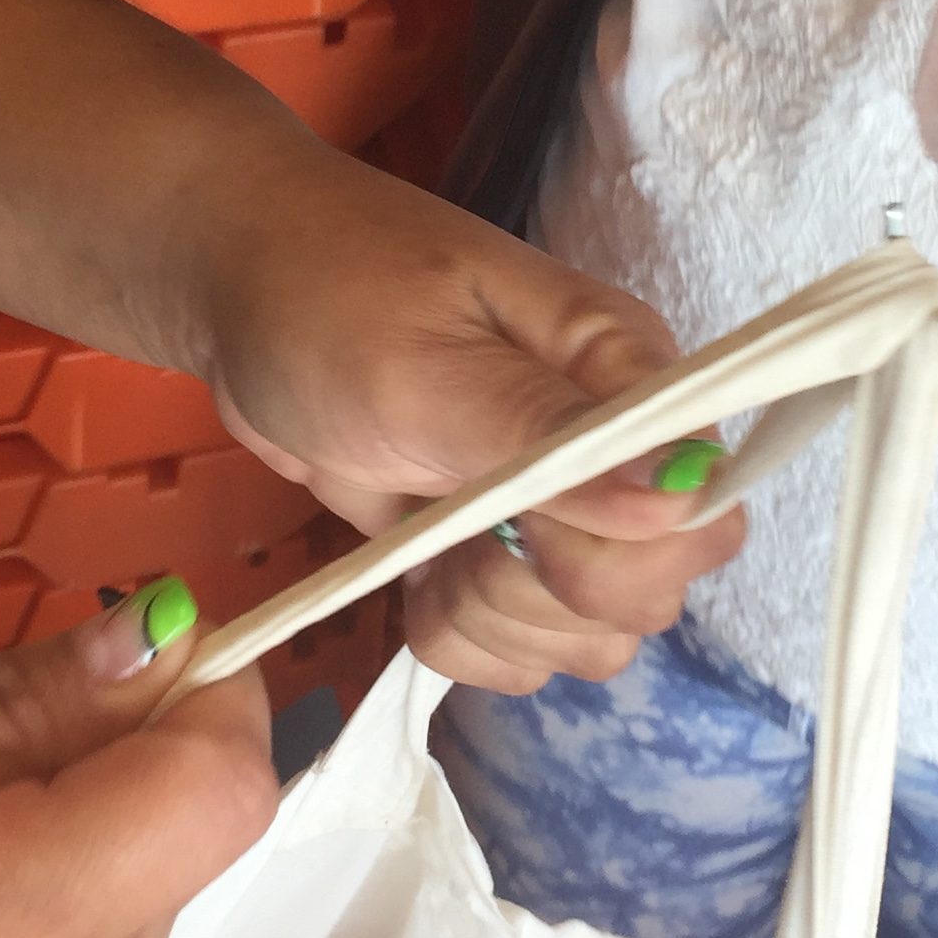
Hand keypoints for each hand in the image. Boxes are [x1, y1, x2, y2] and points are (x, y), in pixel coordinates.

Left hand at [186, 139, 744, 684]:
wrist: (236, 288)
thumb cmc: (322, 296)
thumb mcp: (422, 363)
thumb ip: (542, 434)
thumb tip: (679, 493)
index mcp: (623, 378)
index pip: (701, 514)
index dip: (628, 558)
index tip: (525, 532)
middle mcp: (612, 451)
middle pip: (648, 595)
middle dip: (544, 598)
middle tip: (453, 534)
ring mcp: (554, 512)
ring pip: (588, 638)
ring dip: (498, 624)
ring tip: (425, 550)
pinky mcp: (495, 555)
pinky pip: (523, 650)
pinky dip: (465, 640)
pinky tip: (416, 583)